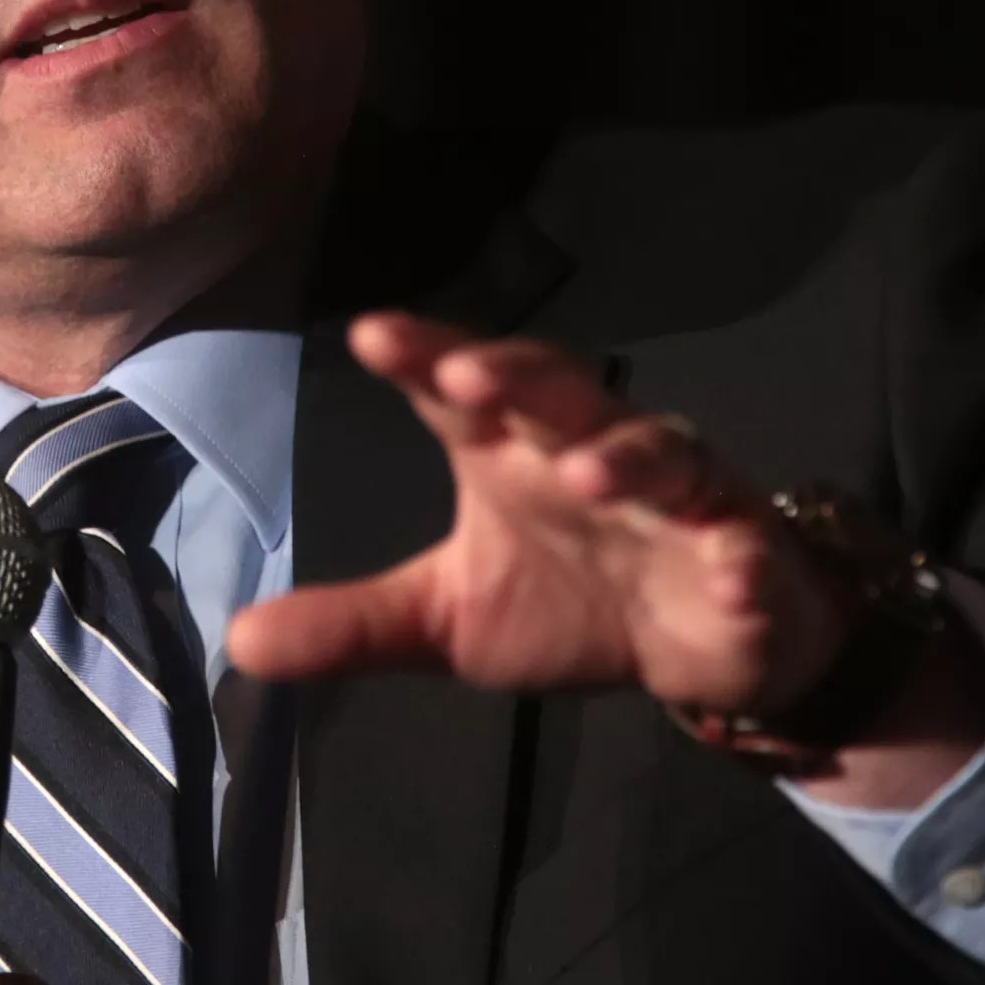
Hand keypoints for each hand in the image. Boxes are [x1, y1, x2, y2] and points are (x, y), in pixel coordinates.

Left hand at [227, 313, 856, 708]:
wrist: (699, 648)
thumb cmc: (569, 605)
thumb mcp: (450, 622)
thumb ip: (354, 624)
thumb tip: (236, 641)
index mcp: (513, 454)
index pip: (462, 392)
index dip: (425, 357)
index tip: (372, 336)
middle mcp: (593, 453)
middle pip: (561, 393)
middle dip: (519, 378)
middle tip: (467, 376)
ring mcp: (679, 498)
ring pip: (660, 454)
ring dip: (625, 455)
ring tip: (580, 468)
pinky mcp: (746, 555)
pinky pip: (748, 548)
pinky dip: (742, 554)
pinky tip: (732, 564)